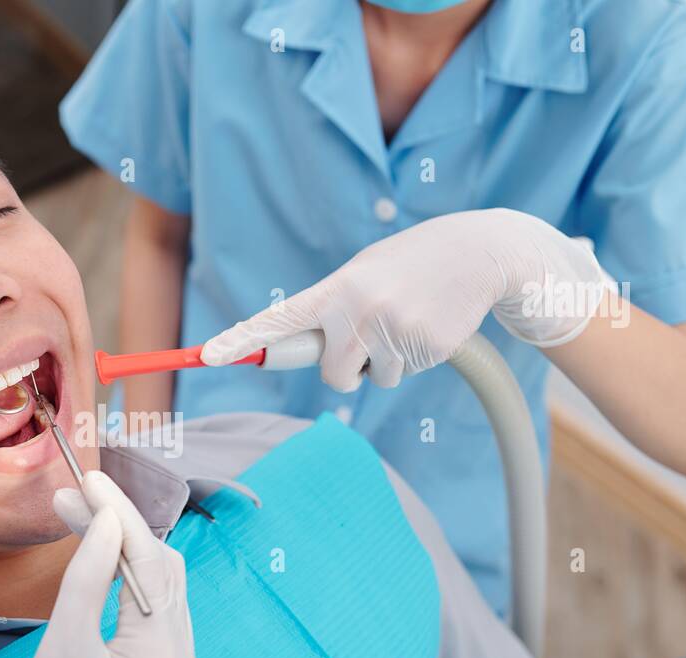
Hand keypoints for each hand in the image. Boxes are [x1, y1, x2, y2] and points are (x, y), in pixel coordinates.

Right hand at [11, 471, 196, 657]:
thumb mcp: (61, 646)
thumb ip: (86, 578)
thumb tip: (107, 521)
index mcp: (160, 657)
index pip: (148, 564)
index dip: (118, 516)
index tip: (89, 479)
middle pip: (163, 567)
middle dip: (120, 526)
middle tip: (73, 496)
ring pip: (164, 581)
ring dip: (127, 546)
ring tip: (82, 517)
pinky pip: (159, 604)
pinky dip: (133, 574)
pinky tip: (104, 555)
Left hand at [201, 208, 604, 390]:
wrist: (480, 251)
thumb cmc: (410, 264)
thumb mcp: (364, 273)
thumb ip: (330, 308)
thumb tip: (290, 350)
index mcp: (336, 289)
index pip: (278, 320)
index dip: (239, 340)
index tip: (205, 355)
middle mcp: (359, 308)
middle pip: (331, 373)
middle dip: (346, 368)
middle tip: (370, 335)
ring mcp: (393, 329)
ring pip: (370, 378)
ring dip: (384, 361)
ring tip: (406, 319)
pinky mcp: (426, 347)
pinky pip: (401, 375)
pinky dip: (412, 359)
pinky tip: (427, 325)